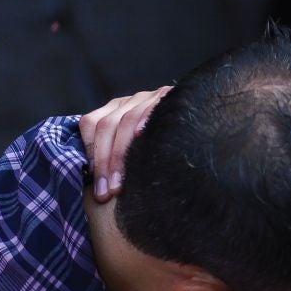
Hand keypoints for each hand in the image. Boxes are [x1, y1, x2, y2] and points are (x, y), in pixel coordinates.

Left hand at [80, 86, 168, 201]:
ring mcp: (148, 97)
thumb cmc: (161, 156)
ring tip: (119, 187)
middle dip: (103, 163)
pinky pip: (151, 108)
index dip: (90, 155)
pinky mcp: (168, 97)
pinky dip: (144, 121)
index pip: (91, 124)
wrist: (200, 133)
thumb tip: (96, 188)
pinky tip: (140, 137)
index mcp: (114, 111)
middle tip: (105, 194)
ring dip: (119, 157)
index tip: (97, 186)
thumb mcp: (132, 157)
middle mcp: (128, 101)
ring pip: (125, 121)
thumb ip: (113, 161)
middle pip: (105, 126)